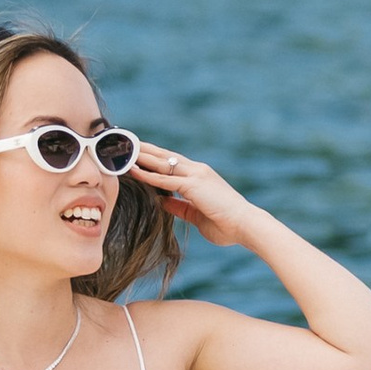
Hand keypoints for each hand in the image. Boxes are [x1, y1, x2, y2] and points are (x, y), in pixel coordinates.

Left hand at [129, 142, 251, 247]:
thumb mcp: (197, 215)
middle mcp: (198, 171)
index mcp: (201, 176)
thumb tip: (162, 201)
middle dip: (145, 150)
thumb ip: (180, 207)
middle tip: (126, 143)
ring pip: (162, 162)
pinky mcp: (193, 185)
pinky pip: (164, 179)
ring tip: (124, 150)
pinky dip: (147, 174)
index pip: (173, 162)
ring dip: (142, 156)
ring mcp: (196, 175)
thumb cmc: (227, 225)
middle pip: (165, 156)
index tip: (139, 153)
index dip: (156, 157)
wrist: (246, 225)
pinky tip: (133, 170)